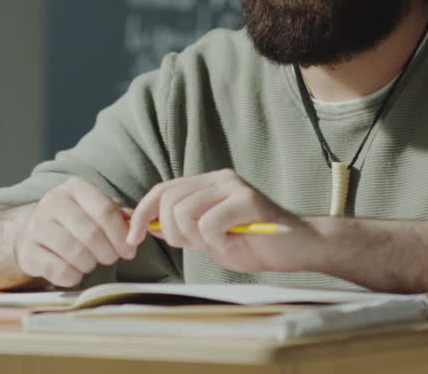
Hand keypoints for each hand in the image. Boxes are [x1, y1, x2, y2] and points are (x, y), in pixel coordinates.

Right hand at [14, 176, 137, 287]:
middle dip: (109, 252)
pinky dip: (73, 276)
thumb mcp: (95, 209)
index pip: (106, 211)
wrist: (32, 231)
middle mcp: (53, 202)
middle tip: (112, 258)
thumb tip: (138, 226)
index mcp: (75, 187)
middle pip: (92, 233)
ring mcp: (36, 226)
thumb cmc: (73, 221)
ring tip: (92, 262)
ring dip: (91, 264)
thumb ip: (119, 215)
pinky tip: (75, 271)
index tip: (130, 250)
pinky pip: (59, 270)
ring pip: (76, 253)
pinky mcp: (27, 251)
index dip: (122, 235)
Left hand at [125, 169, 308, 272]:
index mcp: (208, 184)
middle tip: (193, 245)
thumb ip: (181, 228)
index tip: (132, 240)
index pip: (162, 190)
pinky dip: (214, 241)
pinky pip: (209, 223)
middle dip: (171, 231)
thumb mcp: (208, 238)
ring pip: (184, 211)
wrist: (295, 249)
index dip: (142, 214)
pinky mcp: (247, 200)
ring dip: (193, 237)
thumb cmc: (253, 244)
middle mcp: (219, 179)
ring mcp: (234, 187)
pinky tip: (232, 242)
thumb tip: (144, 225)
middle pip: (168, 200)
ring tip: (217, 243)